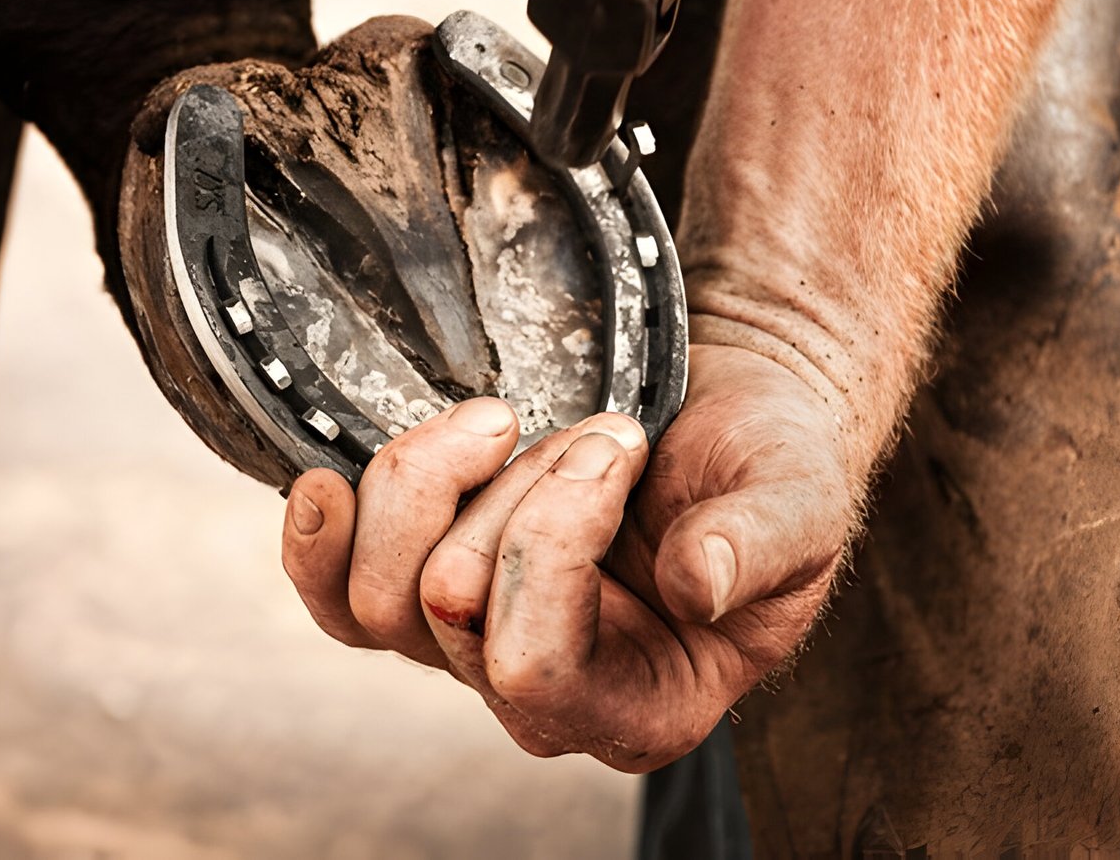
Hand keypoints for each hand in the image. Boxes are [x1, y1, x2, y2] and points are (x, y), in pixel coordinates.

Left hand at [281, 343, 852, 768]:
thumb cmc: (765, 466)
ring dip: (436, 478)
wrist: (718, 416)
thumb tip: (697, 586)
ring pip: (378, 593)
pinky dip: (321, 536)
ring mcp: (474, 640)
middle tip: (597, 431)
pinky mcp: (427, 582)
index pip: (536, 666)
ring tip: (510, 424)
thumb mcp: (798, 501)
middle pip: (448, 608)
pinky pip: (333, 593)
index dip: (554, 540)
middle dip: (518, 486)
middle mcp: (546, 692)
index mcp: (643, 704)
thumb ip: (760, 546)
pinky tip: (327, 485)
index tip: (619, 443)